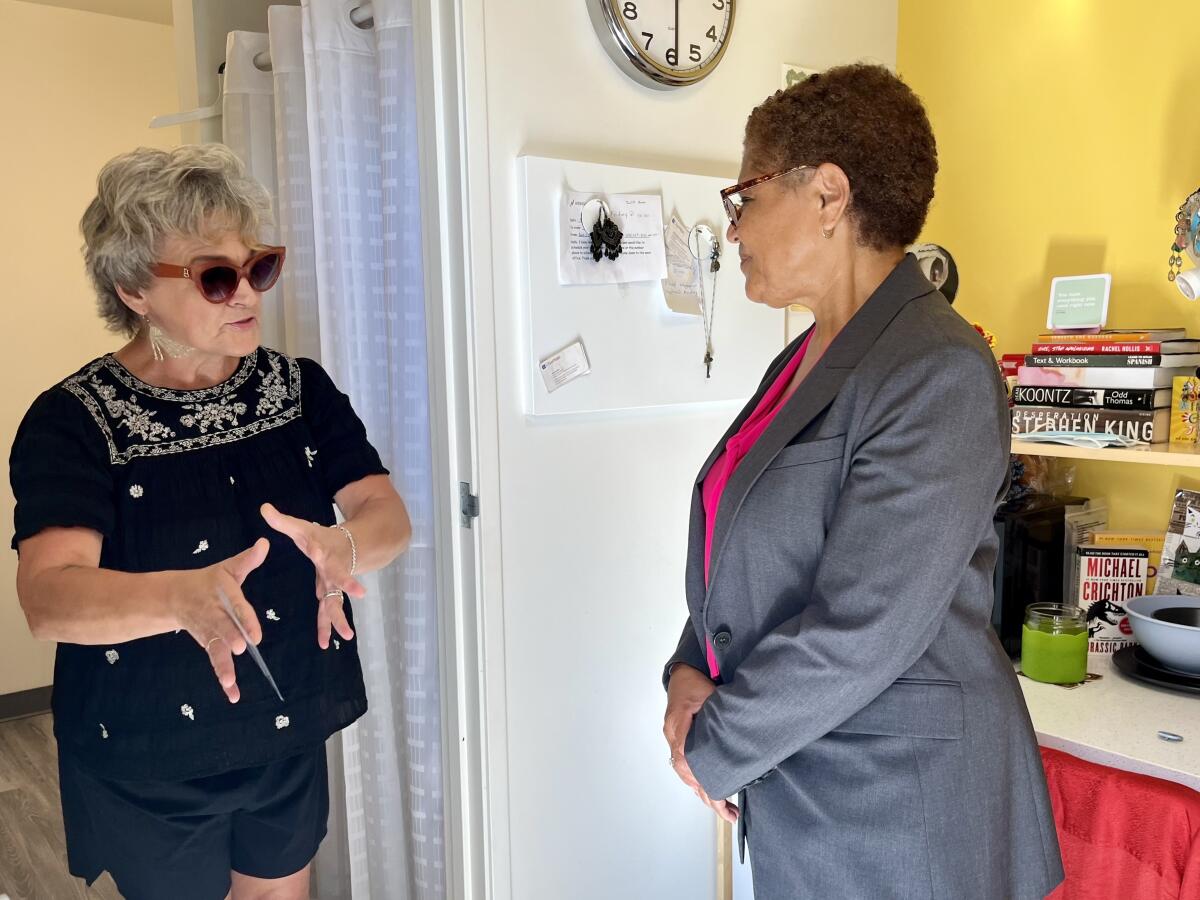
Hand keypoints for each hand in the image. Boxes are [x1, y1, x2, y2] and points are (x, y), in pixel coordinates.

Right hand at [169, 538, 268, 702]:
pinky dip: (223, 678)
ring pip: (216, 651)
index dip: (246, 619)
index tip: (254, 634)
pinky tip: (233, 694)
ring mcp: (209, 632)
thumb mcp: (227, 568)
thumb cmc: (208, 581)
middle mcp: (215, 615)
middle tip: (239, 648)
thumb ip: (247, 560)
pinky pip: (215, 662)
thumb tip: (265, 543)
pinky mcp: (208, 644)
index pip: (237, 607)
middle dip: (230, 639)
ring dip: (223, 667)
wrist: (174, 597)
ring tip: (231, 683)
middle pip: (224, 629)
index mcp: (222, 595)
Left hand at [261, 503, 363, 648]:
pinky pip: (328, 612)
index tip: (319, 550)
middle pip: (339, 578)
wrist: (349, 546)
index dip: (321, 550)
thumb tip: (263, 508)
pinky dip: (327, 627)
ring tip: (347, 635)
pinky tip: (325, 643)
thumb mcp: (303, 528)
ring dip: (340, 618)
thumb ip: (283, 521)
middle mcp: (333, 570)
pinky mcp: (332, 595)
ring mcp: (334, 584)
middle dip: (348, 585)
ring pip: (337, 601)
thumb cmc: (322, 538)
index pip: (324, 550)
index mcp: (324, 552)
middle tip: (360, 592)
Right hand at [664, 664, 738, 823]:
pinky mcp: (679, 743)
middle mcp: (673, 736)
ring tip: (724, 811)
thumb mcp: (708, 693)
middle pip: (686, 772)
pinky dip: (698, 784)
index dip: (700, 776)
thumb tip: (732, 734)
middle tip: (728, 812)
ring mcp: (674, 741)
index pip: (685, 755)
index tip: (715, 793)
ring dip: (703, 793)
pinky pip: (686, 769)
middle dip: (707, 794)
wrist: (682, 675)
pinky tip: (711, 796)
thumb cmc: (694, 683)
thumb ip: (716, 714)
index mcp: (678, 724)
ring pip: (686, 774)